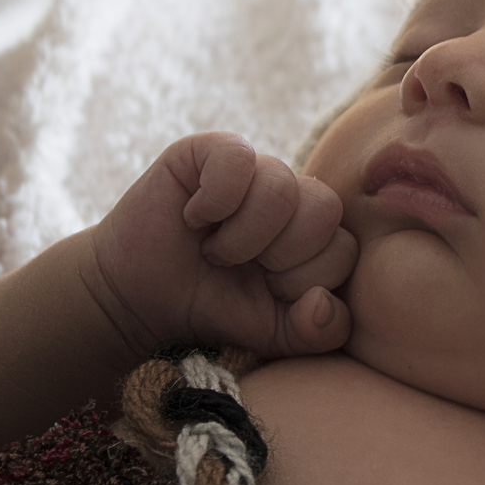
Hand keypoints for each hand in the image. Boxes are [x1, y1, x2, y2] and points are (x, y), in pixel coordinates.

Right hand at [86, 131, 356, 359]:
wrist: (140, 299)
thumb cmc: (212, 308)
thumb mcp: (273, 334)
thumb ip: (317, 332)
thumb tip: (321, 300)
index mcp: (315, 233)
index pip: (344, 249)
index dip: (301, 280)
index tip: (264, 289)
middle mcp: (292, 194)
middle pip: (324, 209)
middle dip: (279, 254)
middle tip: (239, 266)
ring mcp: (254, 168)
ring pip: (282, 185)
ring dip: (242, 234)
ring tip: (214, 248)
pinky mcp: (210, 150)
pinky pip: (239, 158)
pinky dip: (215, 198)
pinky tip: (194, 217)